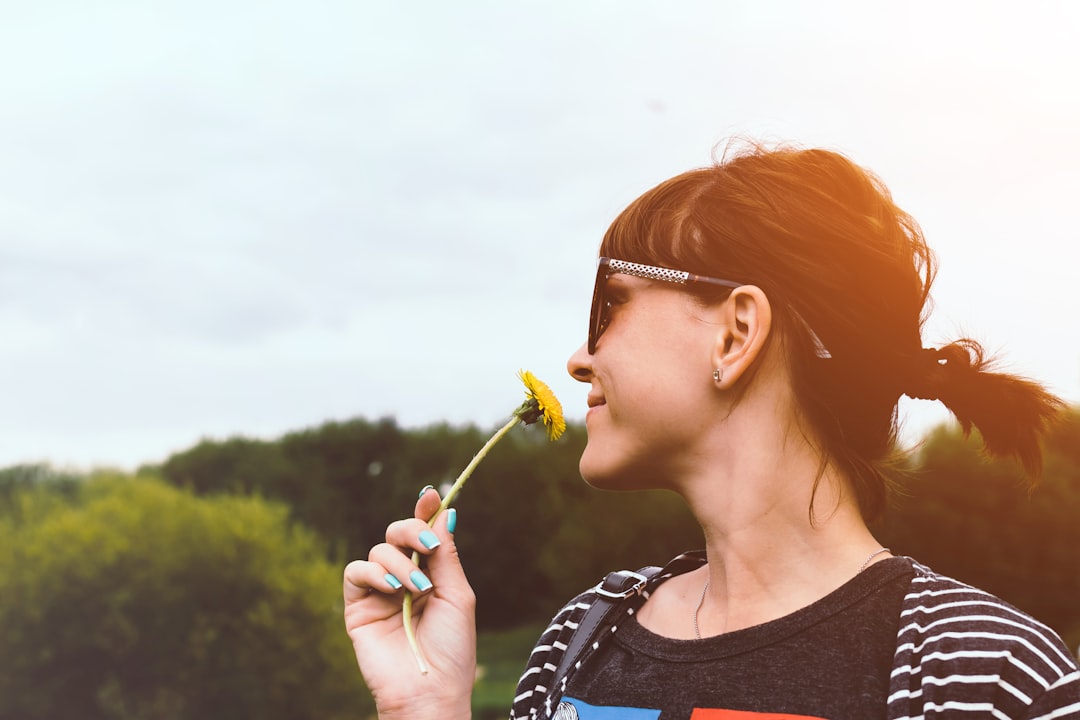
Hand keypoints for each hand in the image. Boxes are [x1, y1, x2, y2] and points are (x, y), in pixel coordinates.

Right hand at [343, 489, 475, 719]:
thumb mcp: (457, 595)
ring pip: (379, 550)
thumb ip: (445, 555)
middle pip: (397, 534)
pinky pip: (355, 572)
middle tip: (426, 545)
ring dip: (400, 563)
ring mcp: (379, 592)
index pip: (424, 535)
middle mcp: (404, 579)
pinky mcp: (357, 607)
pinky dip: (374, 572)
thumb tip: (444, 511)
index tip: (432, 494)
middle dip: (410, 530)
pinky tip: (393, 589)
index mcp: (431, 576)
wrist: (429, 690)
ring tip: (416, 589)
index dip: (425, 513)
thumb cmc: (451, 650)